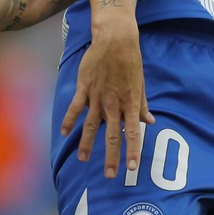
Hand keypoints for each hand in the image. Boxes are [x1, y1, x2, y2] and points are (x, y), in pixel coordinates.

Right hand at [60, 31, 154, 177]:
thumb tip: (149, 121)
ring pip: (90, 126)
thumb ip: (142, 105)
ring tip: (83, 160)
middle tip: (110, 175)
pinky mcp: (84, 88)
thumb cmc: (131, 61)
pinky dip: (69, 120)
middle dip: (111, 157)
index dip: (132, 151)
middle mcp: (113, 104)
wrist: (115, 40)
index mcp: (129, 104)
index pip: (133, 133)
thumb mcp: (140, 84)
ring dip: (87, 144)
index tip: (131, 167)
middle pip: (112, 135)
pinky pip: (75, 108)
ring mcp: (97, 97)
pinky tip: (64, 133)